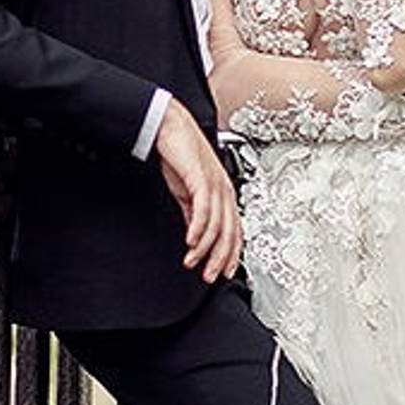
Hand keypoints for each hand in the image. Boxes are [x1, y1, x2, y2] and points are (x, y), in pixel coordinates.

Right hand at [155, 97, 242, 281]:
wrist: (170, 127)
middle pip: (229, 232)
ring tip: (194, 263)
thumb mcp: (187, 190)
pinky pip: (203, 210)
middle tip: (210, 277)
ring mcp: (215, 185)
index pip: (234, 230)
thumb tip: (195, 233)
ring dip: (205, 249)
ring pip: (217, 225)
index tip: (223, 272)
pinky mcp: (201, 179)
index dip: (230, 254)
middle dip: (220, 258)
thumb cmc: (180, 154)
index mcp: (224, 193)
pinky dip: (198, 229)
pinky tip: (191, 243)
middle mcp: (224, 190)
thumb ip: (193, 211)